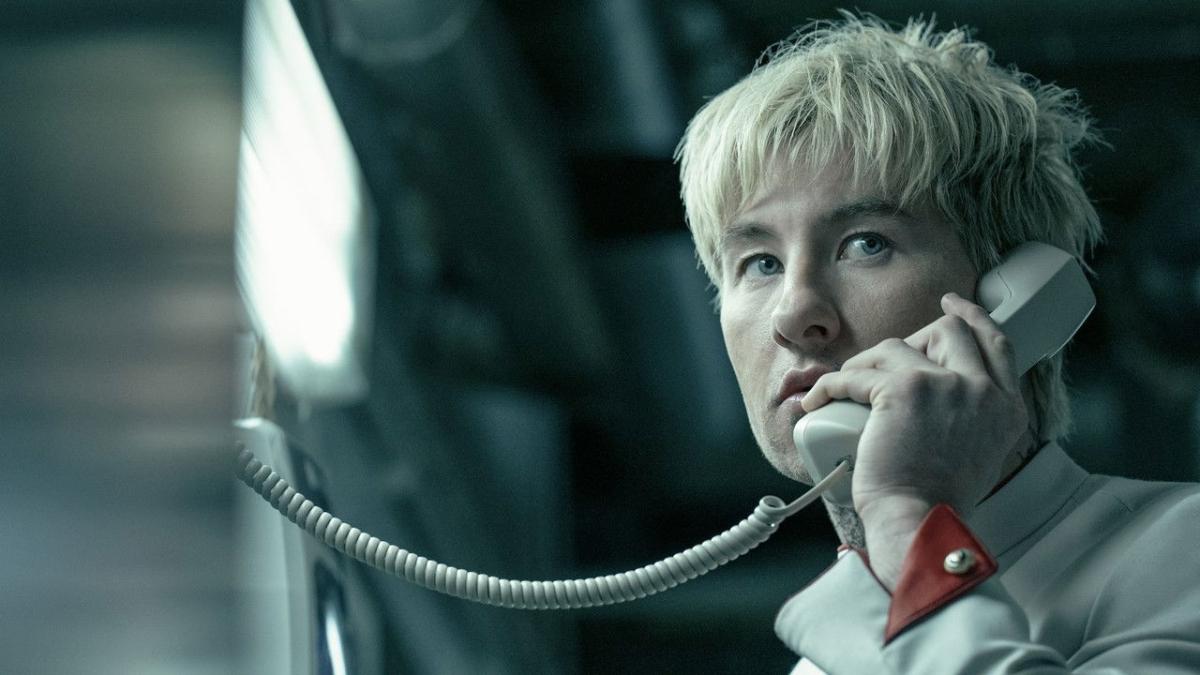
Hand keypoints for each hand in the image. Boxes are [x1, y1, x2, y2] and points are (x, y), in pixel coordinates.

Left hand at [800, 293, 1028, 584]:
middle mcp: (983, 391)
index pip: (997, 344)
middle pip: (949, 331)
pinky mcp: (902, 390)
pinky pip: (855, 374)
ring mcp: (944, 385)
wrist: (918, 523)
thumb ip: (971, 420)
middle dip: (912, 336)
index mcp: (1007, 408)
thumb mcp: (977, 454)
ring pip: (894, 347)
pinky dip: (829, 386)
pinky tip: (817, 402)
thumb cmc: (935, 502)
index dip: (973, 317)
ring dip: (863, 365)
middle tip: (881, 356)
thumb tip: (942, 400)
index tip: (952, 306)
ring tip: (845, 390)